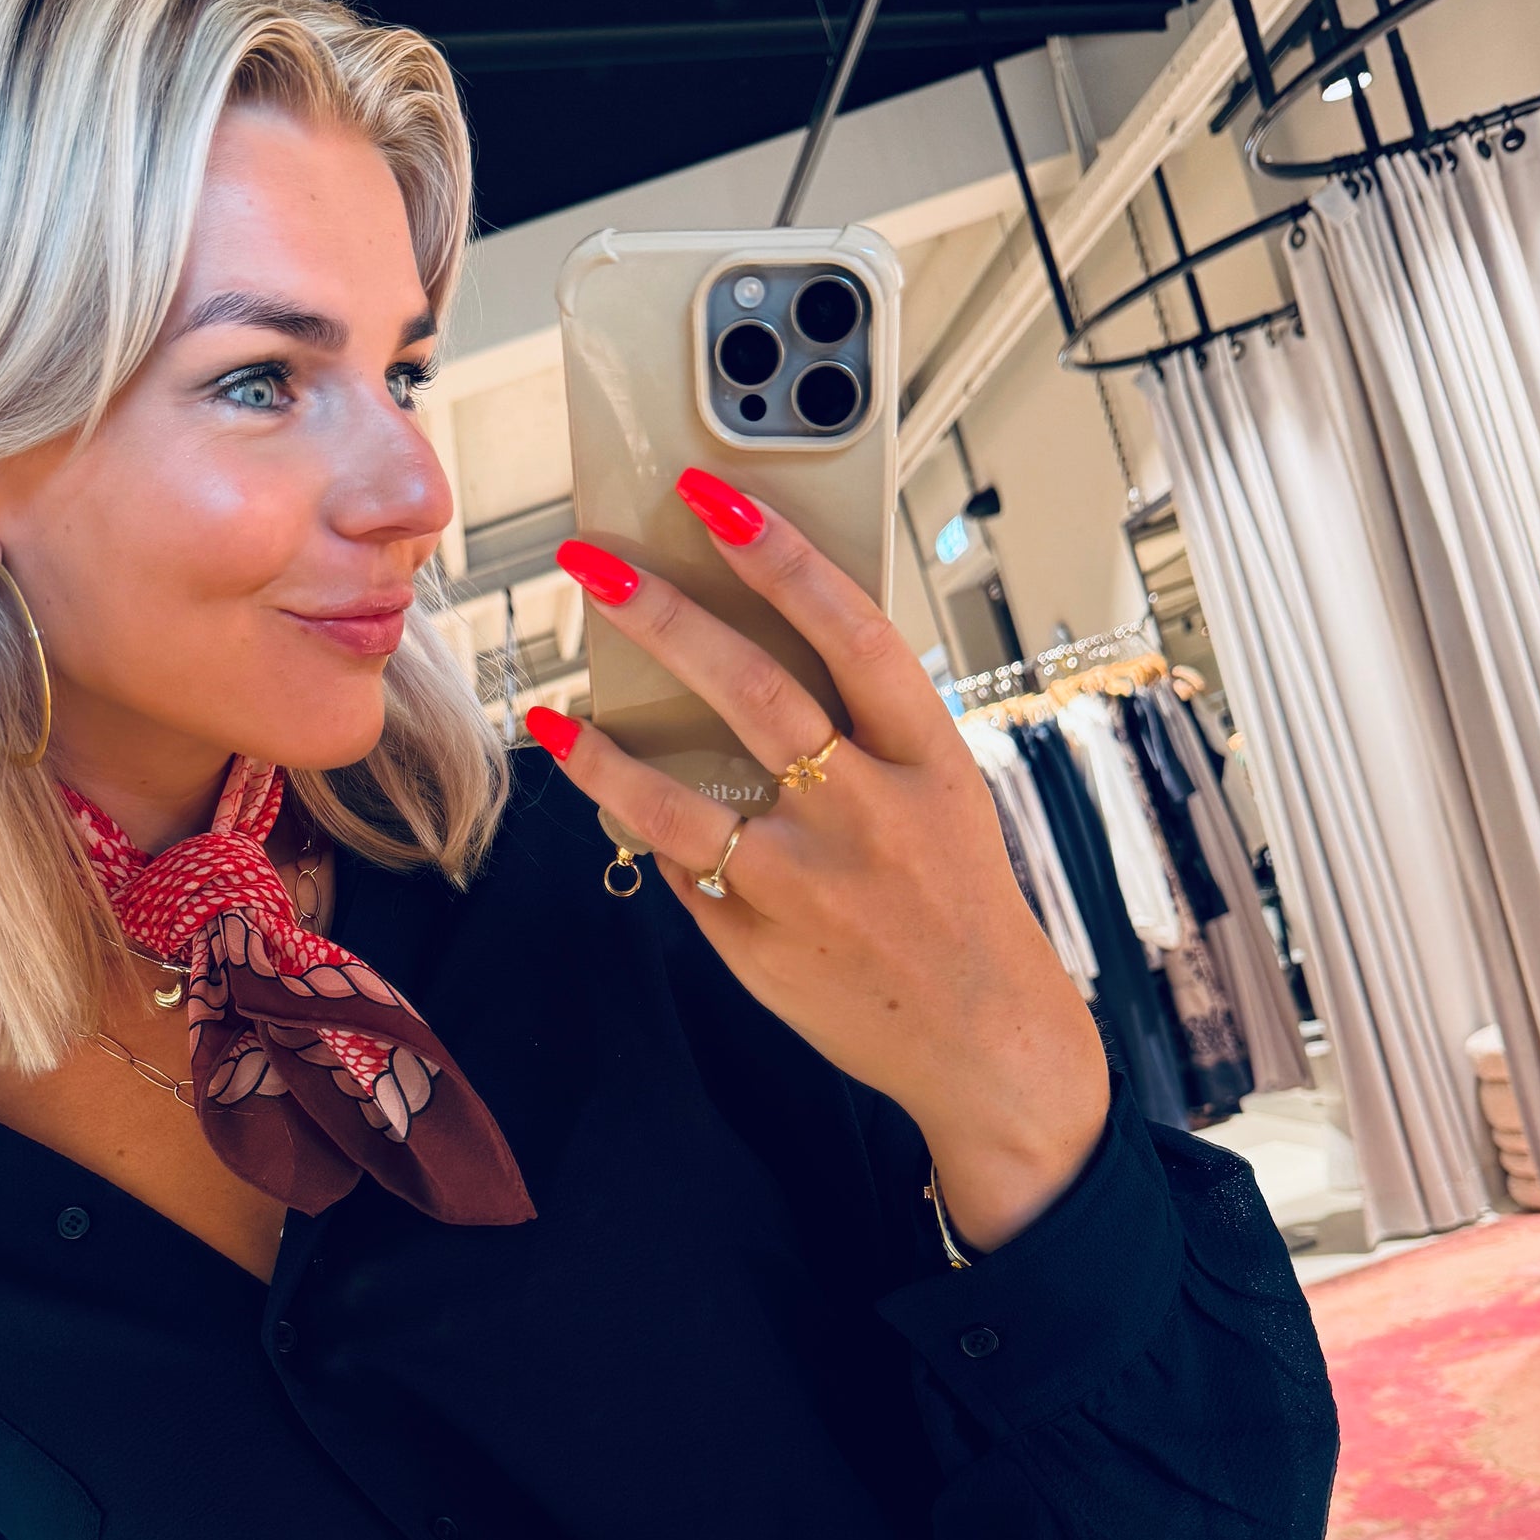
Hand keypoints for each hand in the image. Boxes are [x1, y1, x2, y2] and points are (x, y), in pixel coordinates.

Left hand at [533, 469, 1109, 1249]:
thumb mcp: (941, 798)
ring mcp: (808, 884)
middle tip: (592, 561)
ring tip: (553, 710)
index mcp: (930, 757)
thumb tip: (746, 665)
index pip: (852, 631)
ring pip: (682, 801)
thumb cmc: (957, 902)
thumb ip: (864, 738)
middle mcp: (870, 813)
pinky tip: (608, 794)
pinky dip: (643, 831)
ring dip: (603, 751)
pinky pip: (683, 871)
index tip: (713, 499)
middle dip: (664, 616)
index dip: (780, 558)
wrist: (986, 1041)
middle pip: (753, 692)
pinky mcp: (760, 944)